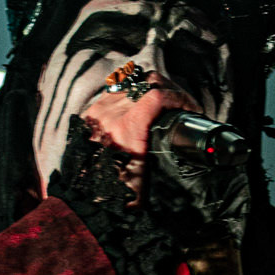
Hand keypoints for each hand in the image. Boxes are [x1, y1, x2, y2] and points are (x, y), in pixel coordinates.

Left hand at [79, 85, 191, 199]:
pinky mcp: (92, 111)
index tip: (191, 107)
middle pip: (147, 82)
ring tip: (164, 101)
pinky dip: (133, 92)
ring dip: (151, 88)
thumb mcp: (146, 180)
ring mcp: (99, 109)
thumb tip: (186, 159)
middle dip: (170, 89)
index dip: (180, 97)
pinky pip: (116, 90)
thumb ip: (164, 166)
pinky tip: (142, 103)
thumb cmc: (114, 189)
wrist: (83, 192)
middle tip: (181, 102)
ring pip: (132, 81)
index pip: (158, 95)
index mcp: (126, 127)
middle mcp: (111, 112)